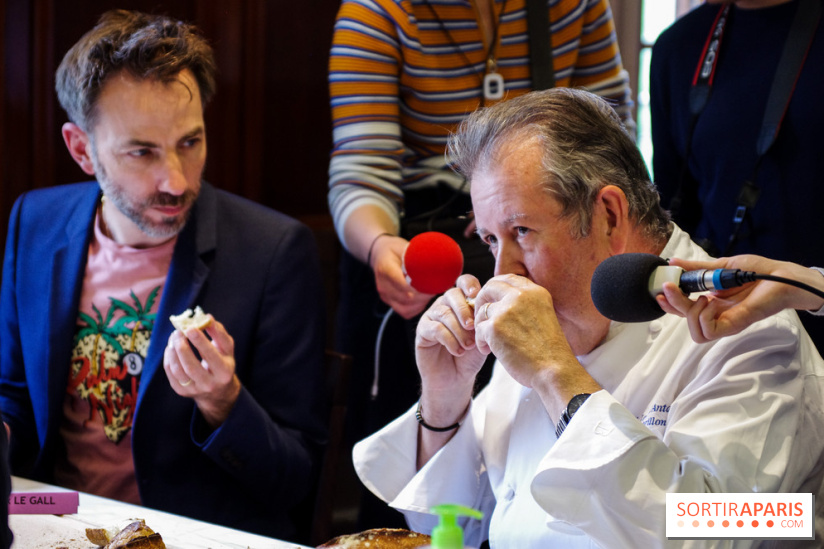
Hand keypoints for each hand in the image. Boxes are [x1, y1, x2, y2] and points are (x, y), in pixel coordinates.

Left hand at [164, 316, 240, 427]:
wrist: (218, 391)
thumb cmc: (222, 362)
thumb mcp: (226, 349)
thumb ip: (219, 333)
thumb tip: (207, 317)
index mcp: (224, 372)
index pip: (211, 356)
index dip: (200, 342)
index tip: (191, 328)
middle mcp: (210, 384)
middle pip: (191, 366)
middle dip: (182, 347)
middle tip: (178, 332)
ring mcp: (195, 390)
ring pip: (179, 371)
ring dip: (173, 352)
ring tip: (173, 337)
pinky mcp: (182, 392)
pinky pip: (171, 374)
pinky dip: (168, 359)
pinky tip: (171, 348)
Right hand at [371, 234, 433, 318]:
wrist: (379, 254)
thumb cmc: (394, 249)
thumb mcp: (403, 246)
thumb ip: (415, 254)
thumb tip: (437, 258)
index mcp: (386, 269)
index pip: (403, 285)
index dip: (420, 288)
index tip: (432, 284)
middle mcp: (383, 285)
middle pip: (406, 298)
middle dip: (424, 296)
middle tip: (436, 289)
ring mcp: (385, 295)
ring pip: (405, 308)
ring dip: (421, 303)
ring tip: (430, 294)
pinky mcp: (389, 302)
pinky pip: (404, 312)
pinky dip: (416, 308)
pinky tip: (423, 300)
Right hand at [415, 275, 485, 410]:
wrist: (456, 378)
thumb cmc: (471, 356)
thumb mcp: (482, 335)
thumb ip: (483, 319)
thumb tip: (488, 306)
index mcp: (462, 301)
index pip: (464, 281)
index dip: (470, 285)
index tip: (477, 296)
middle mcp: (446, 304)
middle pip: (452, 294)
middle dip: (464, 309)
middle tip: (473, 327)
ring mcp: (432, 316)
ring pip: (444, 313)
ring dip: (459, 330)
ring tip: (468, 346)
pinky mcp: (423, 330)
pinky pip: (435, 328)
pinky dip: (449, 340)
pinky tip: (458, 350)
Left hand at [472, 274, 580, 389]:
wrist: (553, 370)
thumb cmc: (549, 351)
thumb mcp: (543, 316)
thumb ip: (525, 305)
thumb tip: (500, 300)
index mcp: (536, 292)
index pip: (509, 278)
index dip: (496, 288)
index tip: (492, 301)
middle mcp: (521, 296)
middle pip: (490, 287)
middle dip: (482, 301)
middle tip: (482, 318)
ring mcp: (506, 310)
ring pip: (481, 311)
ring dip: (481, 326)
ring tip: (489, 342)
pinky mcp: (495, 327)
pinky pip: (478, 329)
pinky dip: (480, 341)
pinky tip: (488, 351)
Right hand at [656, 255, 823, 342]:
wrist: (781, 275)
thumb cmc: (757, 271)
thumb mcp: (720, 265)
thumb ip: (696, 268)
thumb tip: (673, 262)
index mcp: (711, 300)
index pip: (683, 308)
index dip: (669, 303)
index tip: (660, 290)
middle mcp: (715, 312)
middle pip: (684, 319)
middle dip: (672, 305)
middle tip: (668, 289)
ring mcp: (724, 320)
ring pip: (694, 331)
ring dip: (689, 313)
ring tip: (700, 297)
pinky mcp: (733, 325)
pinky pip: (708, 331)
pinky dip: (702, 317)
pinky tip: (709, 302)